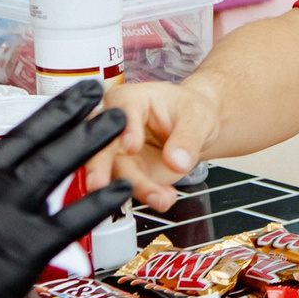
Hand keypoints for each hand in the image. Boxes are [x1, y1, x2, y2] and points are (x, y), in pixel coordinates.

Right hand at [0, 83, 132, 297]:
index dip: (32, 139)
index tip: (56, 121)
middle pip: (28, 140)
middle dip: (66, 111)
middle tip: (96, 88)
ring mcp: (0, 215)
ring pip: (55, 165)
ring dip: (92, 138)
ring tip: (119, 118)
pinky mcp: (24, 249)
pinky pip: (73, 218)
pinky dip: (102, 200)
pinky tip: (124, 188)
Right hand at [89, 78, 222, 208]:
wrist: (194, 129)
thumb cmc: (190, 112)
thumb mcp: (198, 118)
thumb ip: (187, 138)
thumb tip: (176, 161)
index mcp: (129, 99)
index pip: (120, 110)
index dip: (125, 129)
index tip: (131, 147)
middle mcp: (115, 125)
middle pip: (102, 144)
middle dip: (100, 166)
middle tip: (100, 185)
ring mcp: (116, 152)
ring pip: (114, 172)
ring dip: (136, 188)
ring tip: (161, 198)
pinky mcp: (125, 173)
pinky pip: (128, 188)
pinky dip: (146, 196)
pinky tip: (164, 198)